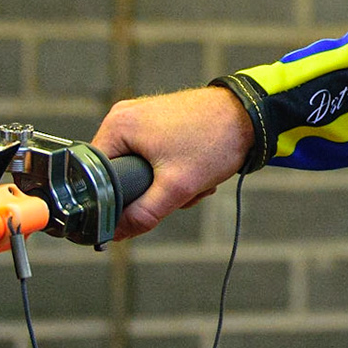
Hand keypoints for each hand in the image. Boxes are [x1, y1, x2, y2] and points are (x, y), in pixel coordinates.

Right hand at [91, 86, 254, 239]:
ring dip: (169, 183)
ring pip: (143, 170)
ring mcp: (144, 117)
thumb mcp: (177, 187)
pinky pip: (156, 157)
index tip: (135, 211)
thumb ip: (142, 215)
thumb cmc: (216, 140)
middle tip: (178, 191)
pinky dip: (176, 169)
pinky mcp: (162, 122)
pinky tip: (199, 168)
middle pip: (120, 175)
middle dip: (152, 192)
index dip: (112, 201)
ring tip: (195, 178)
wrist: (253, 114)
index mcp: (117, 125)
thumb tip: (114, 233)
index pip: (94, 177)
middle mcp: (125, 117)